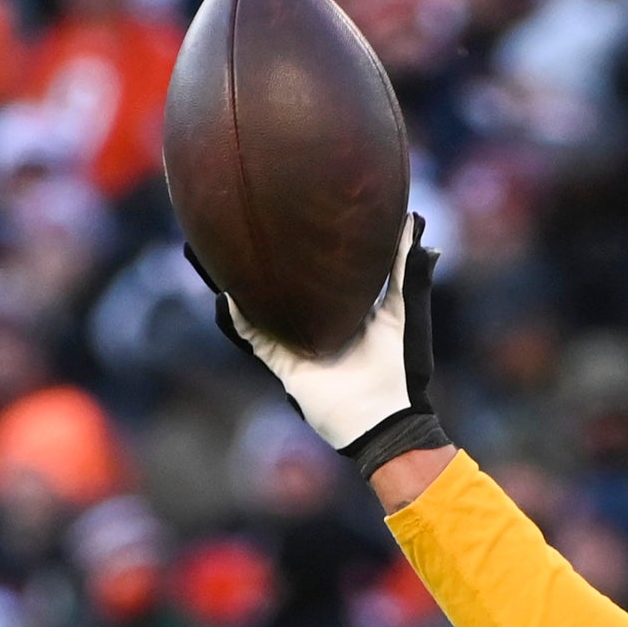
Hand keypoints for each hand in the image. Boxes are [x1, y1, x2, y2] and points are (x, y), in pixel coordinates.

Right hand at [191, 214, 446, 476]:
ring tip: (212, 252)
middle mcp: (317, 321)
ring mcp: (297, 341)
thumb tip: (415, 221)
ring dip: (239, 283)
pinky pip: (255, 337)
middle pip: (283, 284)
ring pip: (261, 306)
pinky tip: (224, 295)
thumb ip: (406, 271)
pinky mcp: (284, 363)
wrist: (386, 417)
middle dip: (261, 258)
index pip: (320, 270)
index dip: (305, 244)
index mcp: (345, 307)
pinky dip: (238, 319)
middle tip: (240, 220)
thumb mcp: (404, 311)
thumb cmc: (401, 367)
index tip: (291, 209)